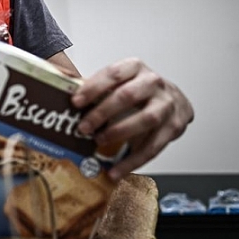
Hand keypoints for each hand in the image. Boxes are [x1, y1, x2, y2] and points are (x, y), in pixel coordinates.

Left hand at [71, 58, 193, 180]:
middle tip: (84, 127)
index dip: (93, 87)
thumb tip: (64, 91)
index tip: (75, 102)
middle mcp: (153, 83)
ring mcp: (167, 105)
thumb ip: (96, 88)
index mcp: (135, 67)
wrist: (174, 100)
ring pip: (145, 119)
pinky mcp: (174, 127)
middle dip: (102, 113)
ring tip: (98, 142)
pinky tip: (116, 170)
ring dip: (119, 133)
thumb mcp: (120, 82)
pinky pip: (153, 147)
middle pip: (127, 96)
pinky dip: (132, 161)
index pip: (113, 74)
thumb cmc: (139, 91)